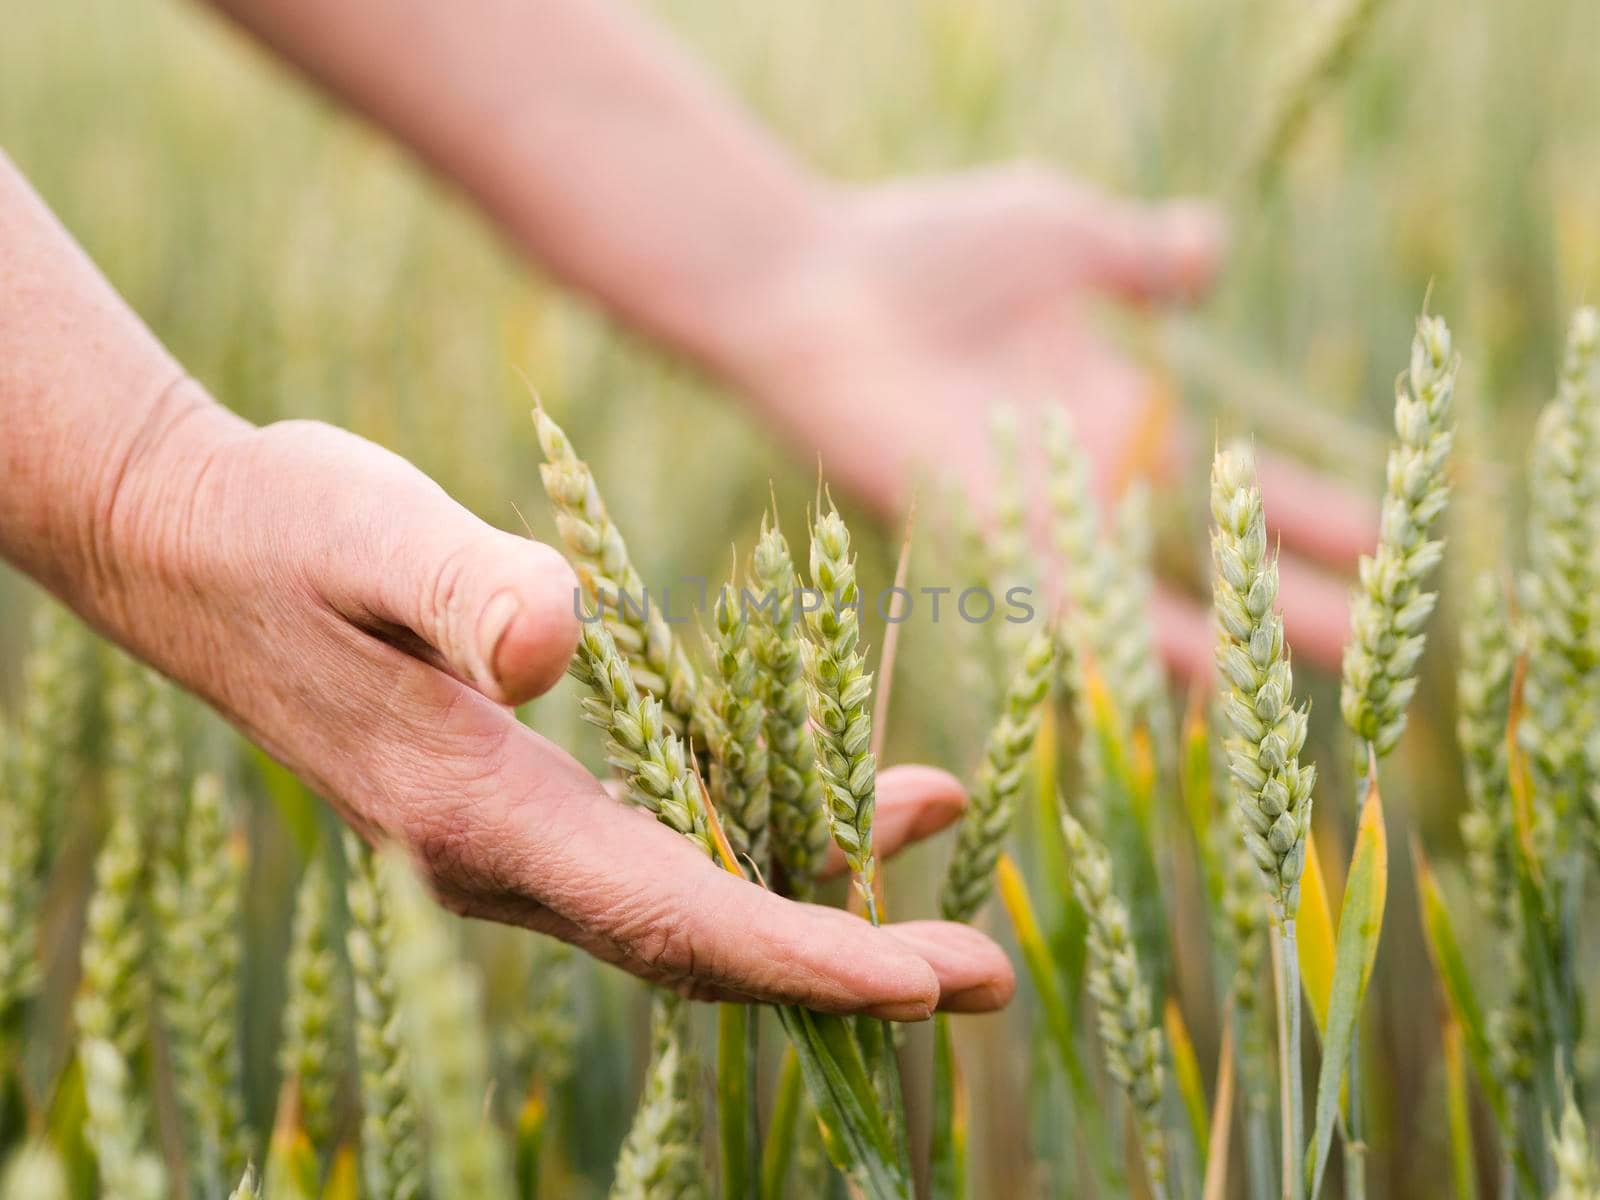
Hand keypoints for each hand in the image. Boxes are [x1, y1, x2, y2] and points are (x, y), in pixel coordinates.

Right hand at [90, 388, 1012, 1017]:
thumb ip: (462, 586)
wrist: (200, 550)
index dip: (802, 954)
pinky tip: (849, 788)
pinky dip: (766, 832)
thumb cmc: (287, 529)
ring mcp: (512, 838)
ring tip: (946, 850)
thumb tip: (557, 645)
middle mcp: (500, 857)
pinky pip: (666, 845)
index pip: (669, 915)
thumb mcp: (366, 530)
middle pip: (699, 943)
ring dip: (821, 894)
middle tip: (986, 975)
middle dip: (845, 962)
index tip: (924, 980)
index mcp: (477, 813)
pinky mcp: (525, 797)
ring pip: (692, 899)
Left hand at [730, 166, 1376, 679]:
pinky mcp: (989, 548)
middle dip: (1294, 588)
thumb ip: (1140, 255)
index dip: (1308, 502)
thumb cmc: (927, 250)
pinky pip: (1076, 615)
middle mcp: (1088, 484)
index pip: (1234, 472)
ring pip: (1158, 598)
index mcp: (1116, 412)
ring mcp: (1042, 523)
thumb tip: (1214, 250)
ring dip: (1238, 636)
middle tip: (1383, 632)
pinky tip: (1201, 691)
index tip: (1386, 526)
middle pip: (1211, 550)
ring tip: (1322, 670)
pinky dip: (1134, 653)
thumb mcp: (1063, 234)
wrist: (817, 288)